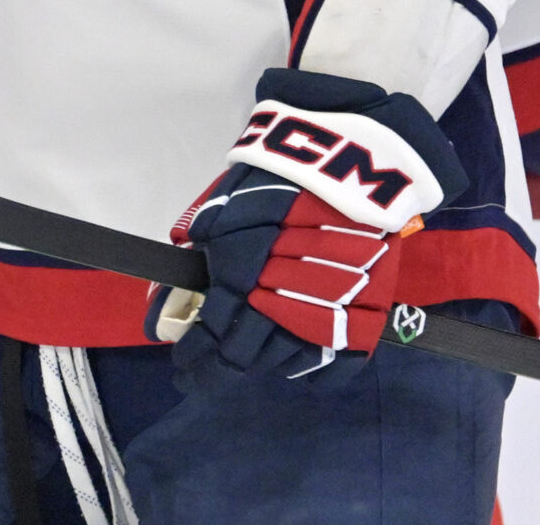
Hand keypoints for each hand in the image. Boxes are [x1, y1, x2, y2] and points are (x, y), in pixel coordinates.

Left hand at [146, 68, 462, 377]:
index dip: (194, 362)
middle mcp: (280, 309)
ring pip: (286, 363)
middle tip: (208, 374)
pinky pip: (337, 367)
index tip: (183, 370)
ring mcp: (325, 319)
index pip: (211, 341)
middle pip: (246, 359)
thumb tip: (174, 287)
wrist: (347, 165)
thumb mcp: (223, 211)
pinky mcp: (365, 318)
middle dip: (220, 370)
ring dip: (263, 365)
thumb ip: (202, 252)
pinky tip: (297, 365)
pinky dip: (315, 372)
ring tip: (251, 360)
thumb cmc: (277, 181)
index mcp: (241, 283)